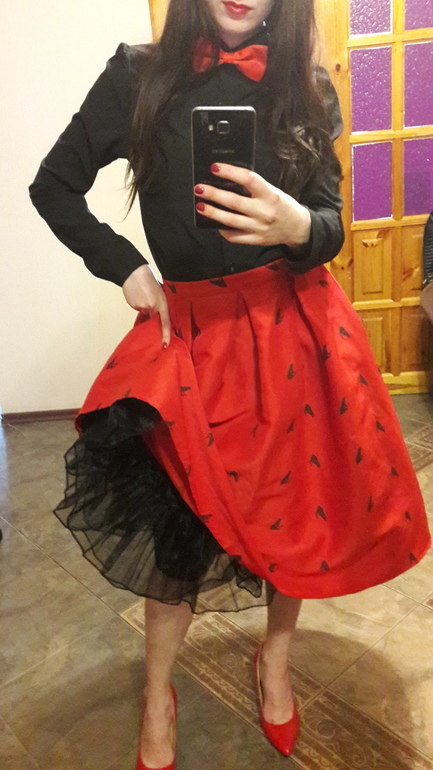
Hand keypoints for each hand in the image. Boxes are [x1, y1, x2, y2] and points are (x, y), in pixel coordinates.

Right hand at [122, 265, 170, 347]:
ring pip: (144, 312)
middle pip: (152, 319)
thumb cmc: (149, 280)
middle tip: (149, 305)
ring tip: (144, 294)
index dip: (166, 334)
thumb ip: (160, 305)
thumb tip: (157, 315)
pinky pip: (137, 308)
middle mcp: (152, 307)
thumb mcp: (160, 292)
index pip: (165, 322)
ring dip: (144, 306)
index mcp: (162, 304)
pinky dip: (138, 303)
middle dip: (151, 317)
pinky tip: (137, 294)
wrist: (134, 272)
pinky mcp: (133, 305)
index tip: (165, 344)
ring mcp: (142, 307)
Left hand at [194, 163, 310, 246]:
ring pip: (230, 221)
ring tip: (200, 206)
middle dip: (214, 194)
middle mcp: (264, 211)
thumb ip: (254, 188)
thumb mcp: (273, 191)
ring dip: (213, 213)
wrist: (296, 228)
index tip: (215, 168)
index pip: (248, 179)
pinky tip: (215, 224)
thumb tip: (227, 180)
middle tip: (199, 188)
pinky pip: (234, 236)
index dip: (230, 172)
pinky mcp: (255, 240)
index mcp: (270, 194)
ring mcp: (259, 228)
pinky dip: (223, 230)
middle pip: (234, 202)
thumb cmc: (282, 206)